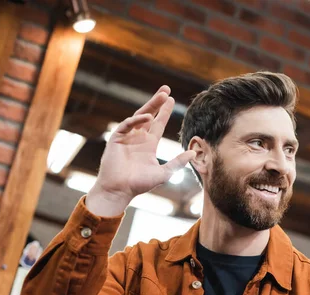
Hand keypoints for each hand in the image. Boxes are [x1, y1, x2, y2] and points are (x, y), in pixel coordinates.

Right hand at [86, 86, 194, 216]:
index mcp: (148, 144)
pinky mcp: (116, 139)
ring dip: (150, 106)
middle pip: (149, 115)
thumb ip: (177, 162)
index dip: (165, 112)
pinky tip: (148, 117)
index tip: (172, 99)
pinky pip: (127, 125)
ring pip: (139, 116)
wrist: (119, 191)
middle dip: (157, 102)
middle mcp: (138, 138)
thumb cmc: (139, 184)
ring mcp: (127, 137)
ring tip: (162, 96)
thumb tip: (193, 153)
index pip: (158, 123)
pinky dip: (137, 120)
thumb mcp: (164, 173)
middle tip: (166, 90)